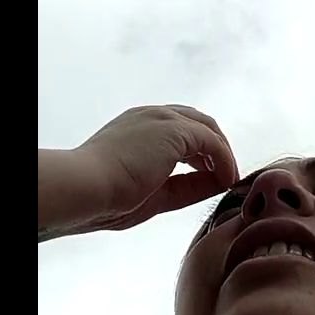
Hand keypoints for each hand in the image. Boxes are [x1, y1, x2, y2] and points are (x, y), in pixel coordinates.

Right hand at [78, 105, 238, 230]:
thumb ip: (186, 186)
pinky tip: (226, 180)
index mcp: (137, 126)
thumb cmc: (106, 198)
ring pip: (207, 129)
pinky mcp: (175, 129)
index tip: (210, 176)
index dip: (199, 154)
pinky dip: (224, 160)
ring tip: (228, 179)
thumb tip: (217, 183)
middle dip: (215, 148)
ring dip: (223, 153)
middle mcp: (151, 116)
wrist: (86, 189)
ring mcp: (163, 119)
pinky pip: (212, 142)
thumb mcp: (154, 192)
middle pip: (197, 123)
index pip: (178, 131)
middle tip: (225, 174)